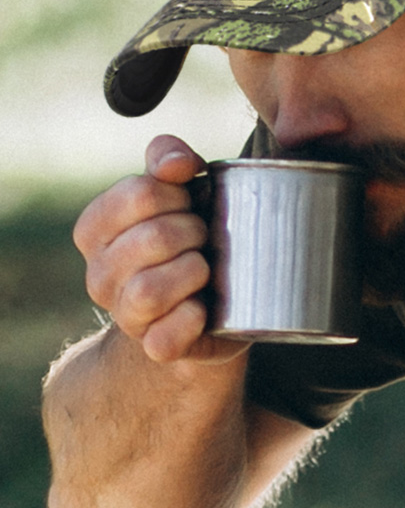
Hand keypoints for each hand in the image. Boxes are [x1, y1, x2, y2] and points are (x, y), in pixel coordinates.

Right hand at [74, 134, 245, 363]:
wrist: (204, 304)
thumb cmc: (189, 236)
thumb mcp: (179, 191)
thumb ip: (169, 161)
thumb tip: (177, 161)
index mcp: (96, 230)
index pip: (138, 193)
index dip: (178, 193)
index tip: (191, 203)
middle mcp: (99, 275)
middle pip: (154, 237)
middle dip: (194, 231)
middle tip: (206, 236)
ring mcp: (123, 315)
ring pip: (150, 290)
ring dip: (195, 271)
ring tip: (206, 268)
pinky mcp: (155, 347)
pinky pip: (165, 337)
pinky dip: (191, 318)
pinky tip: (204, 306)